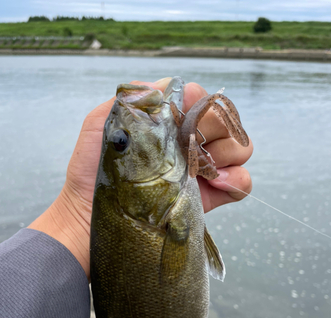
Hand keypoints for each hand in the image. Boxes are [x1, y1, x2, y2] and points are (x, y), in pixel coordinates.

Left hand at [29, 78, 252, 279]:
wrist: (90, 221)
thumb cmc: (90, 174)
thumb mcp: (100, 129)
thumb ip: (130, 102)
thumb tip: (164, 84)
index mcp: (167, 123)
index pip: (200, 99)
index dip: (200, 105)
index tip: (183, 121)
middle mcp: (187, 143)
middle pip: (225, 121)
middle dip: (216, 130)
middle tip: (191, 149)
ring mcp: (201, 170)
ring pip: (240, 148)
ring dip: (229, 154)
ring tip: (204, 171)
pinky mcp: (209, 198)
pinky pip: (240, 182)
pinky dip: (237, 181)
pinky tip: (217, 186)